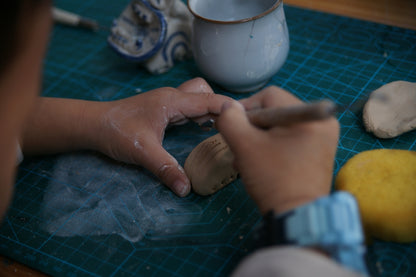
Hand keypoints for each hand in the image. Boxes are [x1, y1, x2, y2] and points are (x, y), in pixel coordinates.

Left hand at [93, 78, 230, 196]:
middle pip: (205, 93)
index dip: (229, 108)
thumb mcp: (143, 152)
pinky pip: (188, 107)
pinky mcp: (162, 109)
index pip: (208, 100)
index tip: (247, 119)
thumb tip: (186, 190)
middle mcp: (173, 98)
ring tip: (223, 129)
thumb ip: (166, 169)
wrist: (92, 124)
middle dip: (220, 107)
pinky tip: (203, 129)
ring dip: (210, 110)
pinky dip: (199, 115)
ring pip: (197, 98)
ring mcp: (167, 102)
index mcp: (172, 101)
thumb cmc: (116, 133)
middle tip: (231, 127)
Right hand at [216, 86, 338, 213]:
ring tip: (244, 158)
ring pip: (280, 128)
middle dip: (252, 128)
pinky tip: (258, 163)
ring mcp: (323, 139)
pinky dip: (272, 147)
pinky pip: (289, 140)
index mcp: (309, 115)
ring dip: (258, 139)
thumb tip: (226, 106)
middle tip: (238, 146)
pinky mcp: (319, 153)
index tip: (231, 126)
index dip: (245, 109)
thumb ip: (230, 119)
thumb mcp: (244, 145)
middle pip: (275, 112)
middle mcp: (322, 122)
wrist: (297, 216)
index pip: (269, 96)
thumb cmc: (272, 177)